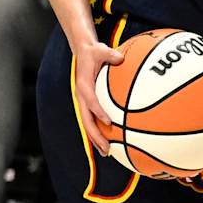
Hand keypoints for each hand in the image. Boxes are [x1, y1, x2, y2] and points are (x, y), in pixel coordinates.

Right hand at [73, 35, 127, 154]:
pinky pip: (93, 120)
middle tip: (107, 149)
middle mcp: (82, 97)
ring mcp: (84, 102)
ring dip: (96, 139)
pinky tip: (110, 143)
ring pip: (89, 124)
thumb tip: (121, 57)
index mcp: (84, 85)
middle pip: (87, 120)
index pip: (91, 101)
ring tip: (107, 153)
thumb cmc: (94, 52)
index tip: (108, 122)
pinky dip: (99, 132)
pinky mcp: (87, 104)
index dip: (98, 112)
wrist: (82, 52)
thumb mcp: (100, 49)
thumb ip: (110, 54)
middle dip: (96, 136)